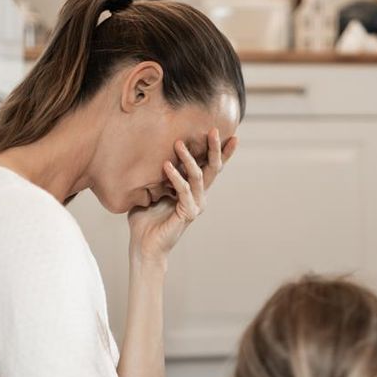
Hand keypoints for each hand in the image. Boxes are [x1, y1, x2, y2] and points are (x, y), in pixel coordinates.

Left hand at [127, 128, 237, 264]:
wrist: (145, 246)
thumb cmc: (146, 220)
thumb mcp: (152, 191)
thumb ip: (158, 176)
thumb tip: (152, 153)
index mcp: (193, 190)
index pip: (210, 168)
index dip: (222, 152)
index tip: (231, 135)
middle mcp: (199, 196)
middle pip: (212, 169)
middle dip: (215, 149)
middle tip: (215, 130)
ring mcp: (195, 205)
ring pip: (198, 176)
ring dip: (189, 158)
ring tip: (178, 143)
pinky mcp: (188, 214)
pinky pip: (183, 191)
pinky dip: (175, 177)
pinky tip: (166, 166)